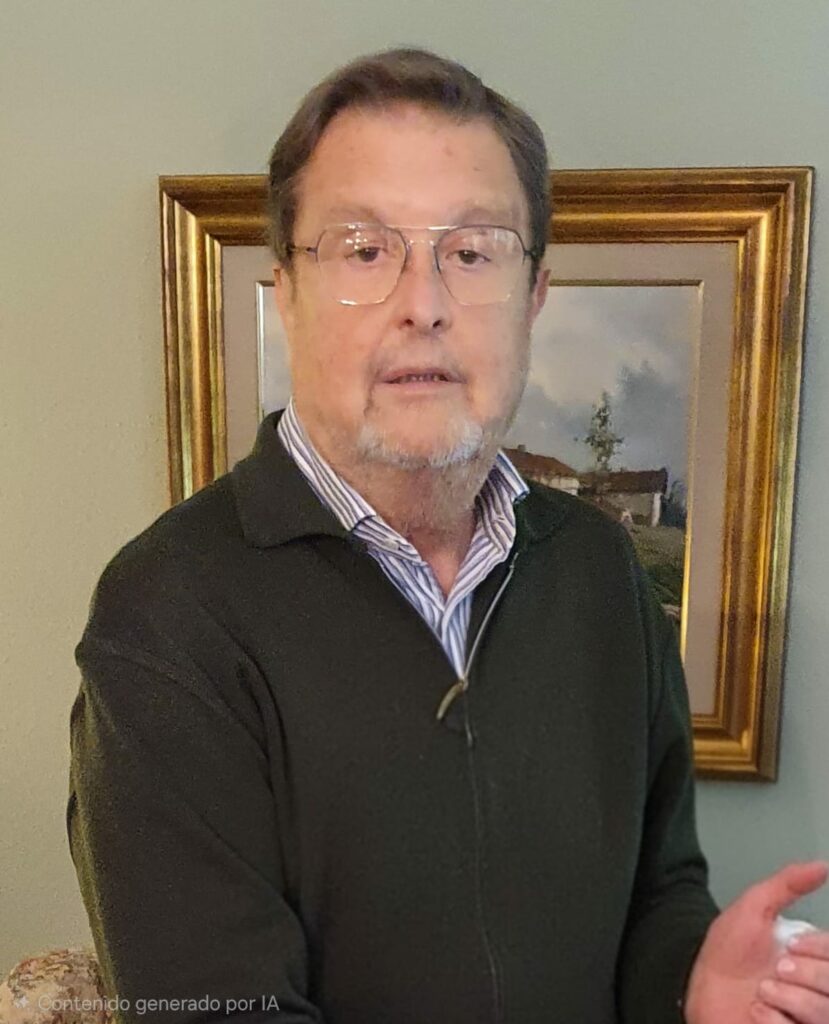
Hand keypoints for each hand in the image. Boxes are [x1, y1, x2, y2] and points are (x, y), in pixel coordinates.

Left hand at [684, 860, 828, 1023]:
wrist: (702, 984)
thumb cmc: (729, 949)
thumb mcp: (754, 907)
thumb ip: (787, 884)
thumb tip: (821, 865)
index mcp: (816, 959)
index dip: (817, 949)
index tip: (791, 945)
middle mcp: (819, 989)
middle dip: (801, 975)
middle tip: (776, 970)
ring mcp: (808, 1016)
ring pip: (823, 1013)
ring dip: (785, 999)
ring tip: (762, 992)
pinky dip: (772, 1020)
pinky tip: (755, 1012)